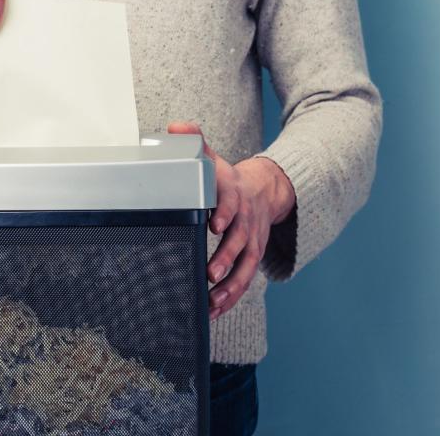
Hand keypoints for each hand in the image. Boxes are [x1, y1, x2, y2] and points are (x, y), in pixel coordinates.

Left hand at [167, 121, 295, 320]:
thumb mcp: (214, 159)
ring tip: (213, 302)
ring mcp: (251, 242)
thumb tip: (175, 127)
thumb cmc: (229, 180)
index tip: (214, 224)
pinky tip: (213, 311)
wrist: (264, 191)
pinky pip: (243, 281)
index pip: (231, 203)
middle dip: (227, 258)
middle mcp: (246, 221)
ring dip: (230, 287)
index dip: (224, 213)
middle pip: (240, 241)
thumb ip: (196, 144)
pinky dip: (230, 298)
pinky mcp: (250, 259)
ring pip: (246, 268)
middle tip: (212, 272)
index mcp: (234, 196)